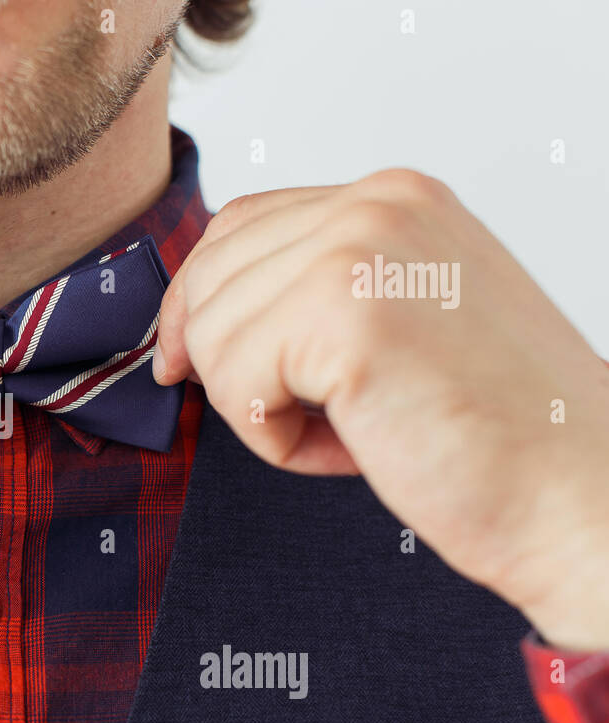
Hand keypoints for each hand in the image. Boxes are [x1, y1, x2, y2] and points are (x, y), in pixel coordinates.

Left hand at [153, 169, 608, 650]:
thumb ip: (316, 291)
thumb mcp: (400, 321)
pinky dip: (277, 440)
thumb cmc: (497, 430)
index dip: (196, 300)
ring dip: (262, 407)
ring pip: (211, 334)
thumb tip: (200, 309)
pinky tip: (354, 446)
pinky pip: (234, 386)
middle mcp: (377, 205)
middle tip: (306, 416)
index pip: (238, 225)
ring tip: (353, 430)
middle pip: (210, 276)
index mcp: (394, 199)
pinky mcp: (343, 314)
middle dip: (229, 365)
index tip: (180, 357)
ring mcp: (359, 249)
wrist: (578, 496)